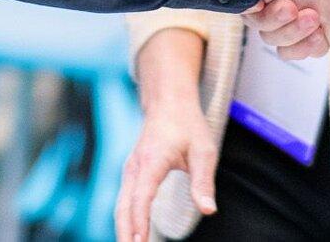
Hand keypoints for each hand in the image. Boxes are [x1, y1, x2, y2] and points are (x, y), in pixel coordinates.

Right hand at [116, 92, 217, 241]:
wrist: (169, 101)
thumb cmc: (187, 123)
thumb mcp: (203, 150)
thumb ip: (203, 182)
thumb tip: (208, 210)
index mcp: (151, 161)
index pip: (141, 198)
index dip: (140, 223)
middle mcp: (135, 167)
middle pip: (123, 208)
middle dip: (125, 234)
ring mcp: (130, 170)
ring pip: (120, 206)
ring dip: (123, 230)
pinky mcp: (132, 173)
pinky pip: (124, 201)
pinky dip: (125, 220)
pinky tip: (132, 235)